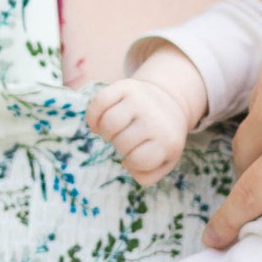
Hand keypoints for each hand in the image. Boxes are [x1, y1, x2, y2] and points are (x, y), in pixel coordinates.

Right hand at [88, 51, 207, 182]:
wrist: (169, 101)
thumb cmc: (162, 137)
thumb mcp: (165, 160)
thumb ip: (148, 175)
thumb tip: (126, 163)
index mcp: (168, 140)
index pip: (138, 160)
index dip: (132, 162)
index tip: (136, 155)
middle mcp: (154, 118)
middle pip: (121, 142)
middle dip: (119, 146)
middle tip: (126, 140)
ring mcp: (140, 100)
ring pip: (108, 123)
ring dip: (105, 133)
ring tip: (113, 132)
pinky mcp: (126, 86)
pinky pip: (99, 102)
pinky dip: (93, 116)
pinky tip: (98, 123)